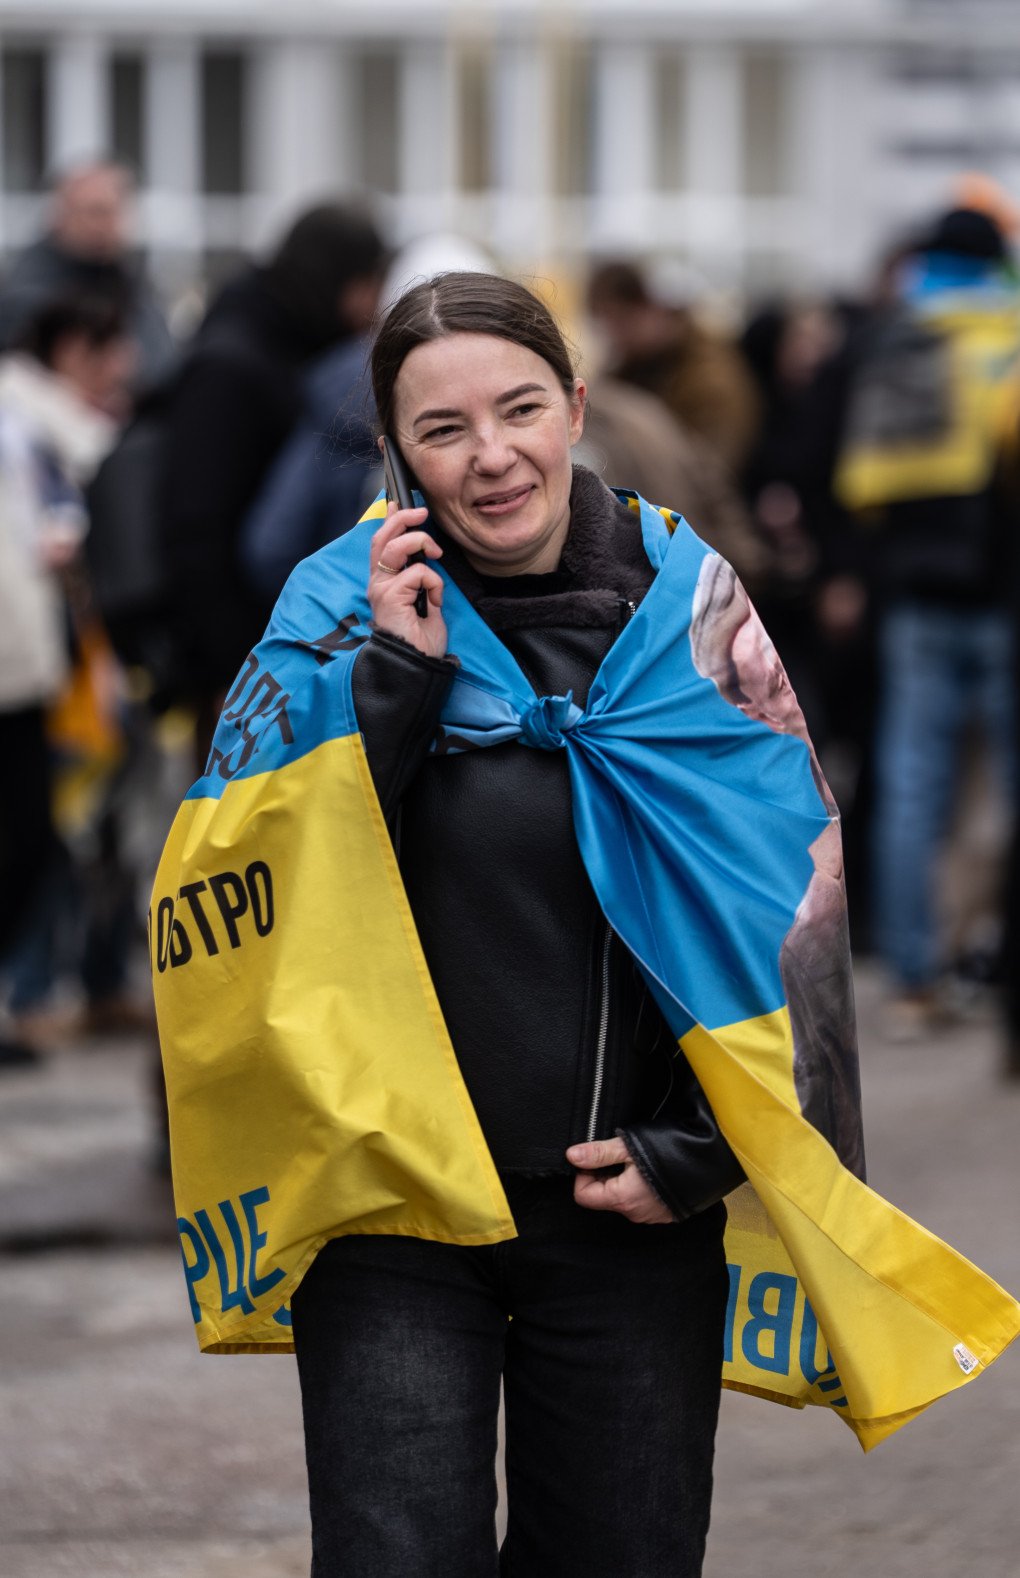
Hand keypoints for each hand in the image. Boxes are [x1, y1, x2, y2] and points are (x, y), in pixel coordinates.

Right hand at [368, 504, 447, 658]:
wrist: (417, 664)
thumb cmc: (421, 639)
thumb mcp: (426, 599)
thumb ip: (422, 578)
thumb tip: (427, 558)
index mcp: (384, 582)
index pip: (382, 543)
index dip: (389, 520)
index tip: (399, 504)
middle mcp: (378, 583)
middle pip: (382, 538)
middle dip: (402, 518)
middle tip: (421, 513)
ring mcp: (381, 588)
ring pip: (396, 547)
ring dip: (420, 542)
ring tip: (435, 555)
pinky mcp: (390, 596)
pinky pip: (417, 573)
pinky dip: (434, 582)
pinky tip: (436, 599)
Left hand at [566, 1137, 674, 1223]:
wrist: (712, 1161)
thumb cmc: (670, 1152)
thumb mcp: (629, 1147)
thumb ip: (599, 1153)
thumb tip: (571, 1156)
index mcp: (621, 1199)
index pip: (582, 1195)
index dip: (583, 1174)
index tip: (594, 1157)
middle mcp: (634, 1213)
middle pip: (602, 1197)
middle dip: (603, 1175)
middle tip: (617, 1154)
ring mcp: (651, 1216)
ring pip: (622, 1199)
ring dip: (621, 1180)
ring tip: (636, 1160)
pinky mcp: (665, 1213)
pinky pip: (641, 1203)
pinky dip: (639, 1187)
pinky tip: (651, 1170)